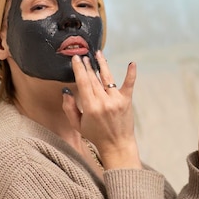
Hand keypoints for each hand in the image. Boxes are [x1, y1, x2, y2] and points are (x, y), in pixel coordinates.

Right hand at [62, 51, 141, 169]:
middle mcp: (104, 102)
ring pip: (107, 78)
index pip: (83, 82)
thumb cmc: (95, 135)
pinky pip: (129, 84)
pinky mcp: (127, 101)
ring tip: (98, 53)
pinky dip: (131, 74)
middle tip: (83, 54)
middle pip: (94, 78)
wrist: (117, 145)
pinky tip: (132, 63)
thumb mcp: (77, 125)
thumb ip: (69, 108)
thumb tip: (66, 91)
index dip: (79, 69)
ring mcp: (116, 100)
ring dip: (102, 64)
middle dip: (88, 65)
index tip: (76, 58)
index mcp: (90, 107)